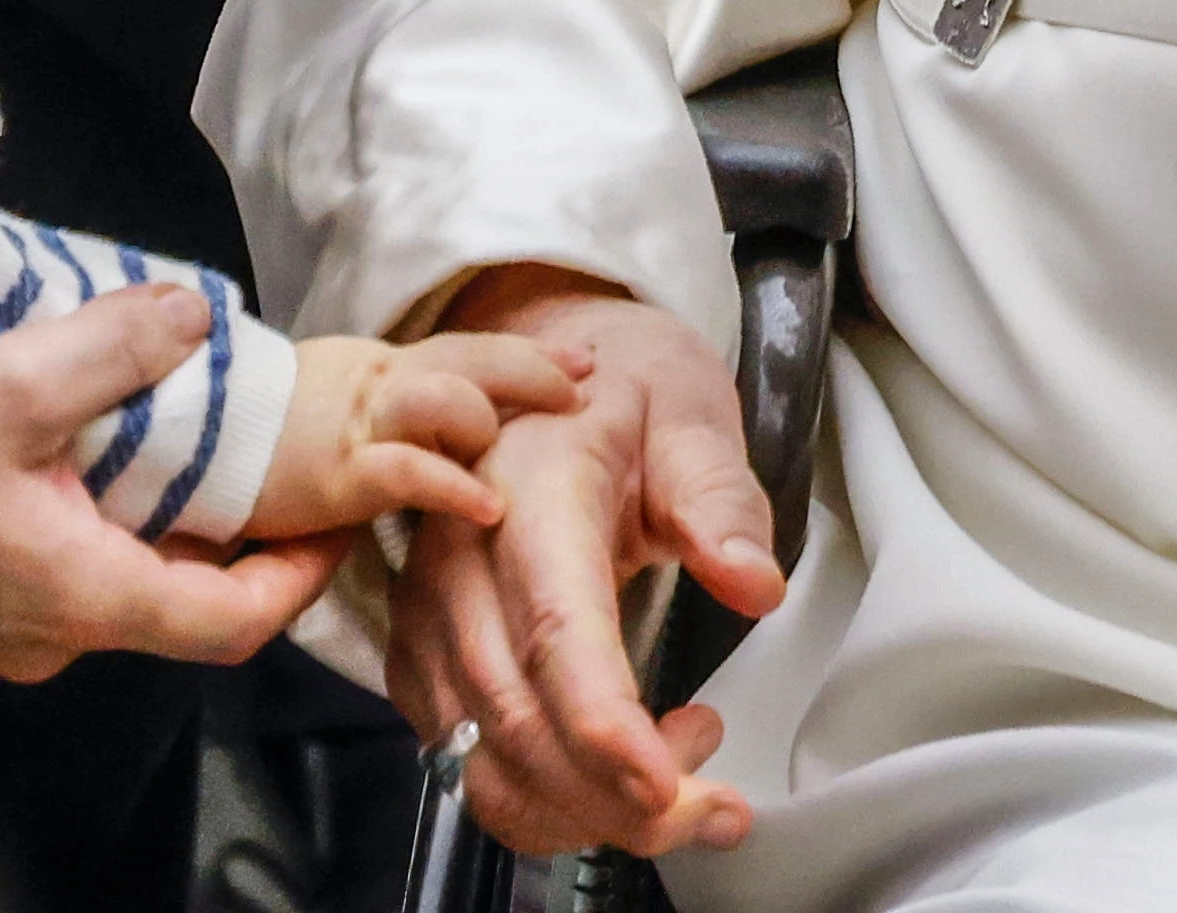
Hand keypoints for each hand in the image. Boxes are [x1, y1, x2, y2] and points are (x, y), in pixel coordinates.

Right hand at [0, 286, 342, 677]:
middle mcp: (50, 631)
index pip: (231, 622)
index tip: (339, 522)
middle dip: (241, 536)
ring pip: (124, 578)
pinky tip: (102, 439)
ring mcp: (4, 619)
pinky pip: (67, 562)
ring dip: (168, 517)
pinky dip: (107, 512)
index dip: (299, 576)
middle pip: (183, 601)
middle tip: (281, 460)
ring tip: (201, 432)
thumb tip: (194, 316)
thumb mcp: (9, 381)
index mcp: (80, 598)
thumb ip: (114, 349)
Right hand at [242, 326, 591, 540]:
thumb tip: (432, 446)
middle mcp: (373, 385)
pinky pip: (407, 471)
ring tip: (536, 448)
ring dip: (493, 423)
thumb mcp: (322, 411)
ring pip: (448, 401)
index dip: (524, 357)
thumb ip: (378, 421)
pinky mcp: (333, 474)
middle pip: (470, 359)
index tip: (581, 364)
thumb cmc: (243, 436)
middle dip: (534, 373)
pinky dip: (453, 486)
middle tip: (582, 387)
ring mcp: (355, 426)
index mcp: (374, 371)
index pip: (462, 350)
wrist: (172, 436)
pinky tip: (488, 507)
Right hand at [388, 271, 779, 858]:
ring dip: (590, 811)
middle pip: (518, 722)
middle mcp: (457, 561)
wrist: (545, 364)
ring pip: (488, 763)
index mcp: (528, 492)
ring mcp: (428, 618)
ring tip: (692, 782)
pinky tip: (624, 770)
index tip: (671, 787)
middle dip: (619, 799)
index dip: (604, 727)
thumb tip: (753, 584)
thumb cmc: (623, 391)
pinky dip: (548, 801)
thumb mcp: (692, 415)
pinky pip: (472, 764)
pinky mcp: (423, 660)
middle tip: (722, 808)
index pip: (554, 630)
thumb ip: (721, 501)